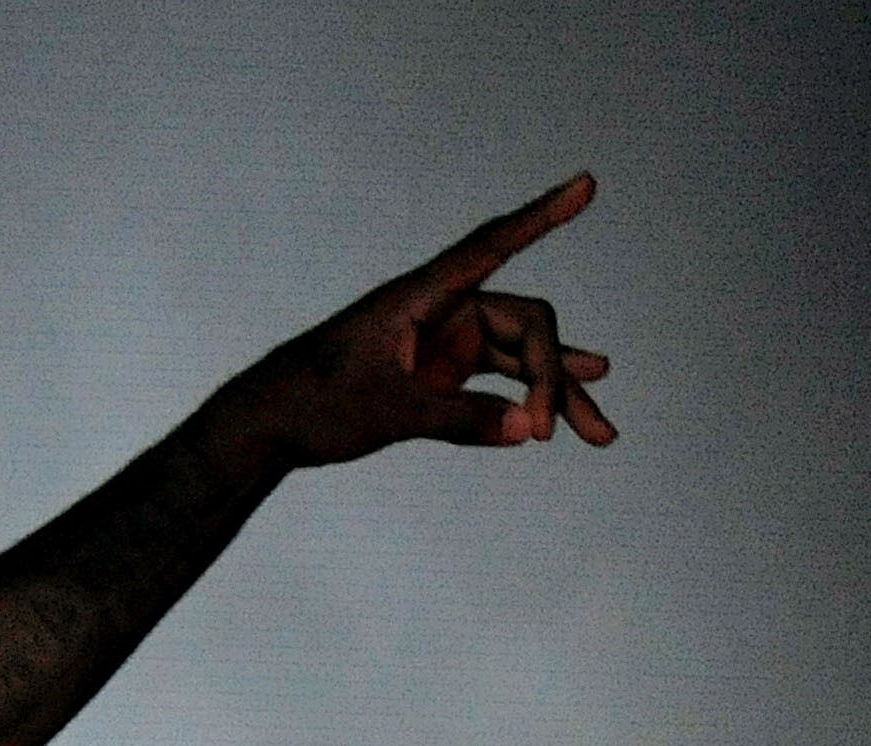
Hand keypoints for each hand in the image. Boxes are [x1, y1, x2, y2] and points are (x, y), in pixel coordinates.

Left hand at [221, 173, 616, 468]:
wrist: (269, 426)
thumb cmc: (314, 405)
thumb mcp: (387, 413)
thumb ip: (458, 420)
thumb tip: (528, 430)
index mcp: (419, 297)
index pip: (491, 246)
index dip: (541, 217)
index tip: (585, 186)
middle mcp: (441, 311)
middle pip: (523, 325)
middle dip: (552, 374)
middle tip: (555, 431)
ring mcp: (443, 341)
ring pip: (519, 359)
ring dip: (553, 395)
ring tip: (601, 434)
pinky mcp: (440, 371)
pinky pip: (497, 379)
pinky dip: (525, 401)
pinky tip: (561, 418)